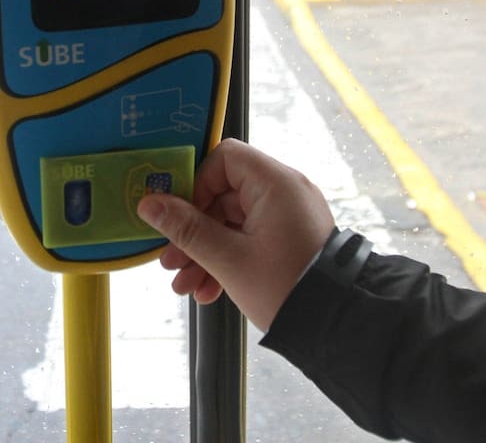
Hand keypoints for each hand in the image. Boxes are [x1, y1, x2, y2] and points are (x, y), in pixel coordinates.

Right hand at [136, 138, 333, 331]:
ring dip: (204, 251)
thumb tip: (149, 204)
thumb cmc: (287, 287)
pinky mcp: (288, 239)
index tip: (178, 215)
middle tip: (170, 260)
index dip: (195, 183)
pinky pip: (247, 238)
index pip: (224, 159)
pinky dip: (226, 260)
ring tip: (184, 284)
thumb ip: (186, 228)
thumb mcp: (228, 259)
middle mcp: (284, 192)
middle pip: (222, 195)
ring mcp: (287, 217)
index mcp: (275, 184)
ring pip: (231, 222)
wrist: (336, 327)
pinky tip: (207, 290)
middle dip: (192, 231)